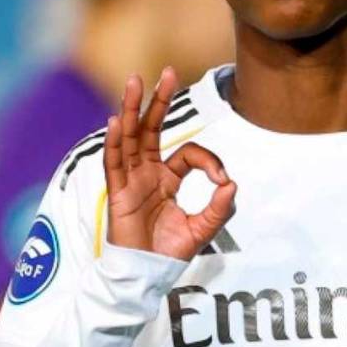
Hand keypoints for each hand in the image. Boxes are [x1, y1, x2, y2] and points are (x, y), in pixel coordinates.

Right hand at [104, 67, 236, 259]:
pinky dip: (114, 142)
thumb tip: (231, 183)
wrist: (147, 274)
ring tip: (134, 82)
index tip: (222, 181)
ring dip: (131, 109)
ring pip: (130, 138)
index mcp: (168, 179)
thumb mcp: (203, 229)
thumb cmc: (170, 252)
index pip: (188, 154)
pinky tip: (115, 121)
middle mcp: (148, 173)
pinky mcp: (118, 193)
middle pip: (151, 130)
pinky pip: (114, 163)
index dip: (208, 162)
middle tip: (168, 72)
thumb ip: (219, 209)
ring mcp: (131, 180)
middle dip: (159, 102)